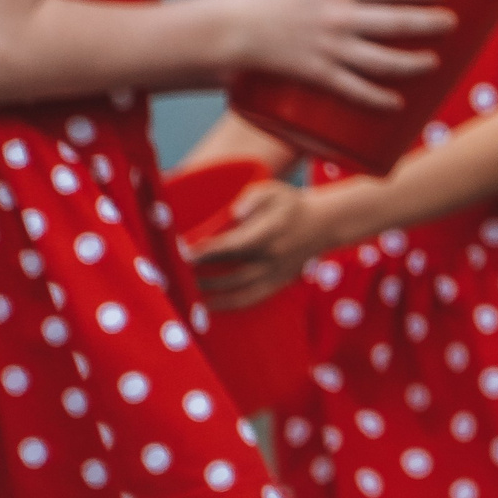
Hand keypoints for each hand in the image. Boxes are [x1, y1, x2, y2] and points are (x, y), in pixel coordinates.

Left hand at [186, 179, 328, 309]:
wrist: (325, 223)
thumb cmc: (292, 204)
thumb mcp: (275, 190)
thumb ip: (253, 197)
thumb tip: (233, 212)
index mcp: (269, 234)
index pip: (230, 247)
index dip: (204, 252)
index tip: (180, 253)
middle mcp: (273, 258)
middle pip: (228, 272)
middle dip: (198, 275)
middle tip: (171, 274)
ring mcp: (276, 273)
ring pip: (237, 290)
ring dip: (209, 292)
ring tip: (184, 290)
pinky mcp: (278, 283)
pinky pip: (251, 299)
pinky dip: (228, 305)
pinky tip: (208, 307)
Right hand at [225, 0, 454, 108]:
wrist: (228, 29)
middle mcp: (339, 19)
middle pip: (396, 22)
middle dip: (429, 23)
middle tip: (450, 23)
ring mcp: (330, 49)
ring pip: (383, 59)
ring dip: (413, 63)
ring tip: (434, 62)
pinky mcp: (317, 74)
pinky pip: (354, 89)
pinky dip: (377, 98)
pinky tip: (397, 103)